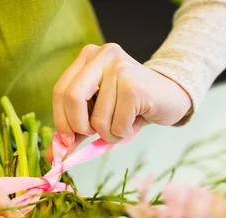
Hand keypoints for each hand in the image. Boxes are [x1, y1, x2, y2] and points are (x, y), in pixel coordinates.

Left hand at [52, 43, 191, 149]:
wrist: (171, 97)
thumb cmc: (130, 106)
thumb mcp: (98, 112)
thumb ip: (75, 128)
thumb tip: (54, 154)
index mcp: (88, 57)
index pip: (60, 91)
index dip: (60, 120)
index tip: (68, 140)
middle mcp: (103, 56)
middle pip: (72, 98)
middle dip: (79, 126)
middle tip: (93, 134)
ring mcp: (120, 68)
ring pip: (97, 119)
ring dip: (109, 133)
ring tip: (123, 123)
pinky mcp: (135, 86)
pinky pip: (117, 124)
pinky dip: (124, 133)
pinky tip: (135, 121)